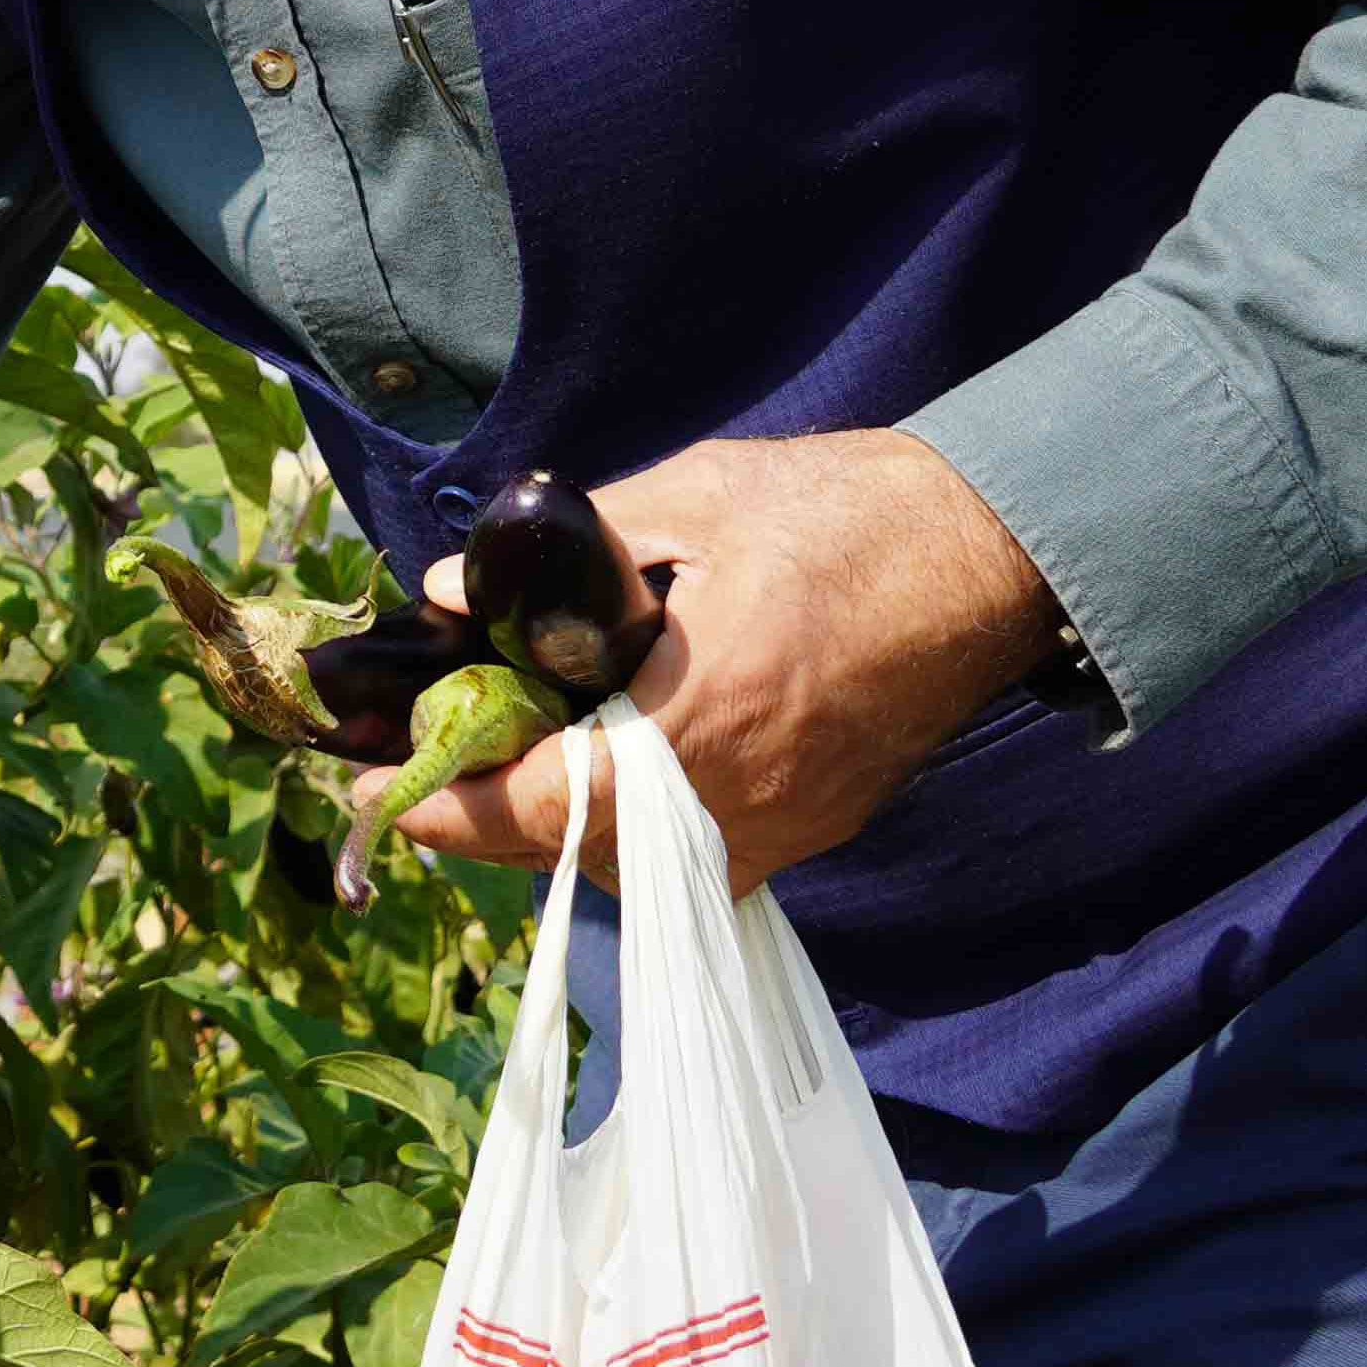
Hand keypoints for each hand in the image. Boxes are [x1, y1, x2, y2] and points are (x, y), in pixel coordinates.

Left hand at [366, 429, 1063, 897]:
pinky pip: (686, 859)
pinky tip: (601, 759)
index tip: (371, 791)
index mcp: (699, 719)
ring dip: (552, 824)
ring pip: (624, 867)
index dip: (441, 805)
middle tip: (422, 760)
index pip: (536, 805)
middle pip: (565, 851)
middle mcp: (737, 801)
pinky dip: (626, 823)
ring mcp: (781, 827)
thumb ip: (561, 555)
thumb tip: (451, 592)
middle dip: (483, 816)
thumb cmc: (847, 511)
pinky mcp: (811, 827)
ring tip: (503, 752)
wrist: (996, 553)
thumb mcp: (692, 498)